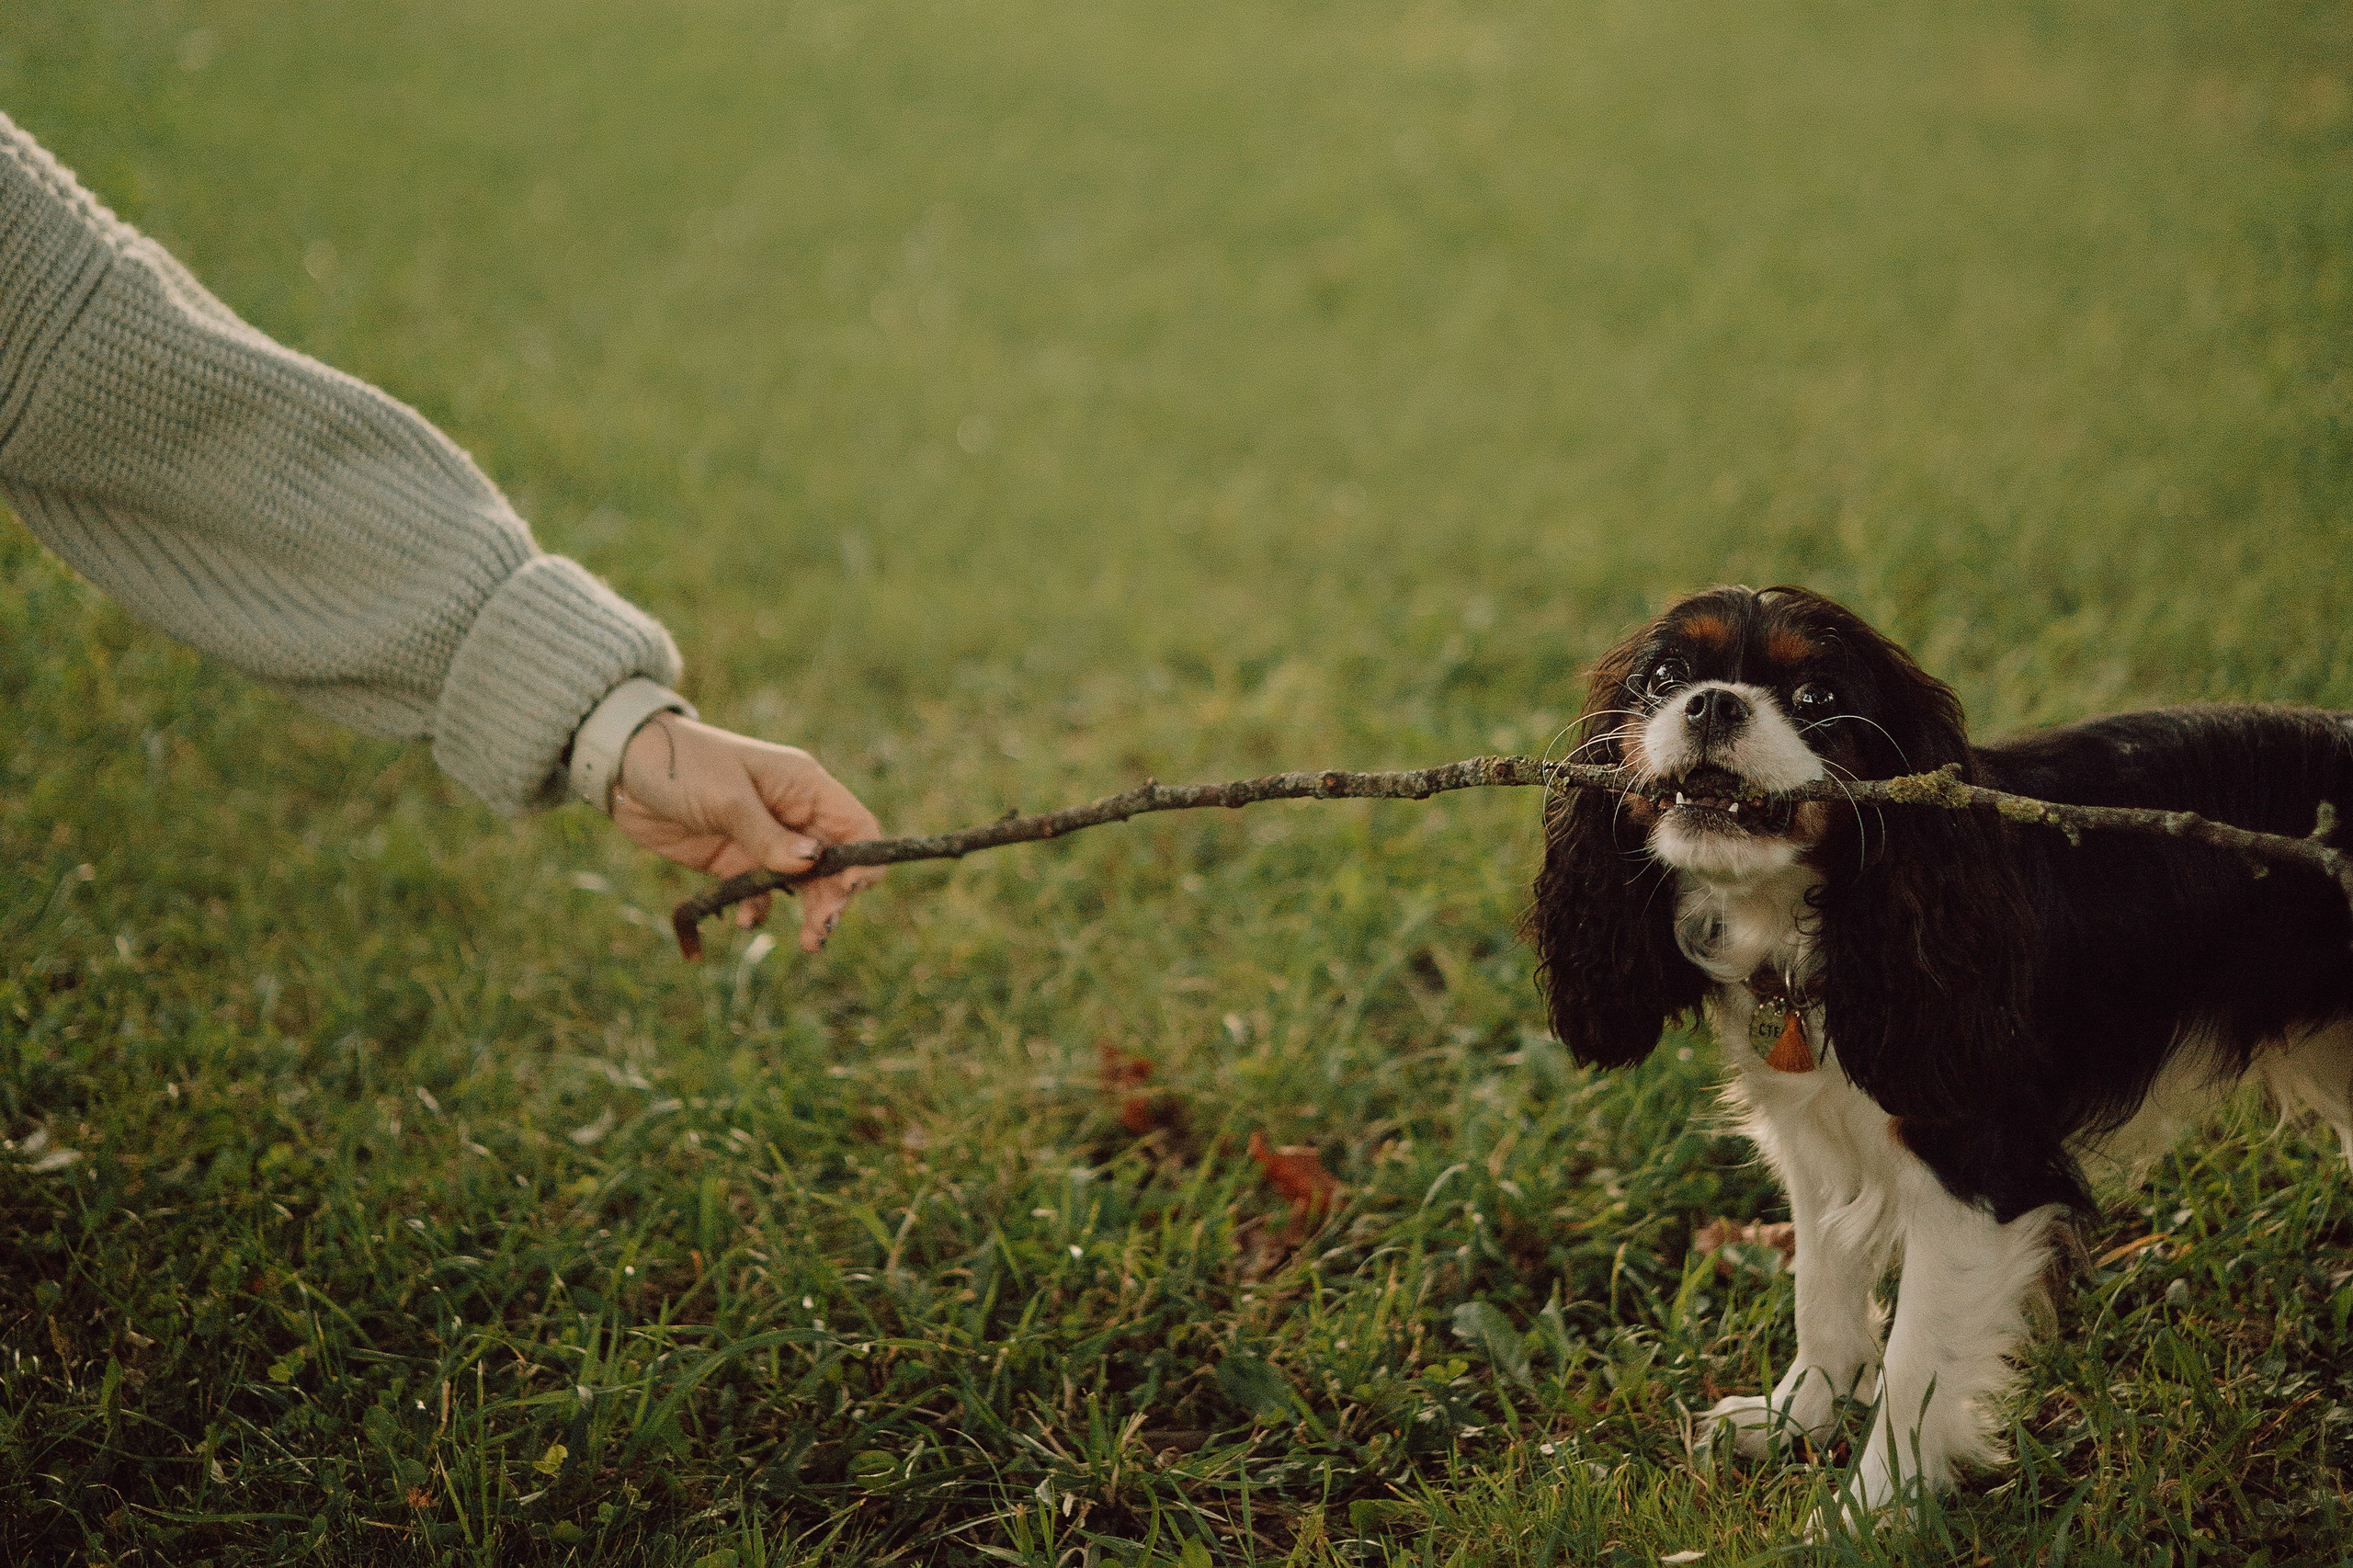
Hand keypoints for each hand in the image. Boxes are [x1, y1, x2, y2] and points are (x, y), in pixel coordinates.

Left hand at [609, 715, 882, 951]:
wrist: (624, 768)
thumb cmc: (681, 766)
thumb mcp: (726, 798)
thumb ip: (768, 835)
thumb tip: (813, 864)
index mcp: (805, 786)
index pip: (857, 826)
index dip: (863, 860)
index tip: (848, 892)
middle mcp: (794, 814)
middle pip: (835, 864)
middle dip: (835, 898)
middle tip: (820, 931)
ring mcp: (766, 839)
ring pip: (804, 884)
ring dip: (808, 913)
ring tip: (808, 943)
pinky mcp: (736, 861)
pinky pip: (762, 893)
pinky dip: (759, 910)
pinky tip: (744, 919)